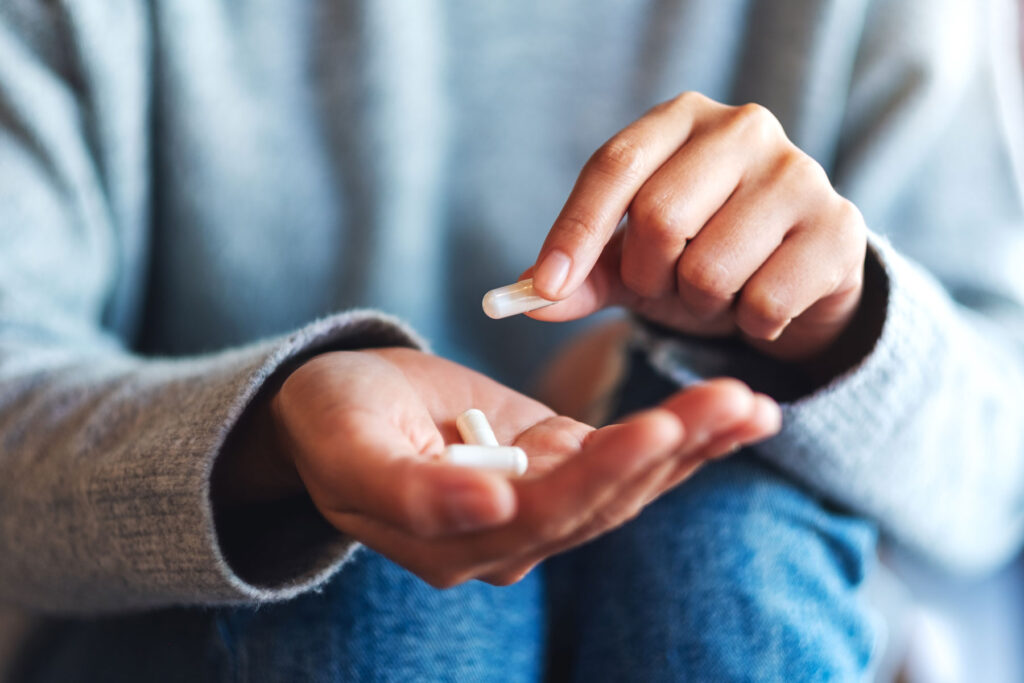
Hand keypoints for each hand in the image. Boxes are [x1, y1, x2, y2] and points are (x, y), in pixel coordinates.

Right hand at [236, 347, 779, 587]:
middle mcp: (510, 534)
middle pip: (605, 500)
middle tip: (736, 401)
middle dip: (671, 450)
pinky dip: (678, 435)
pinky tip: (731, 414)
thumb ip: (410, 491)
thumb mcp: (348, 449)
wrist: (335, 406)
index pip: (544, 515)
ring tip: (752, 405)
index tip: (654, 430)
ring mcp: (538, 500)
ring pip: (628, 481)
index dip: (601, 477)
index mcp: (459, 540)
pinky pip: (624, 455)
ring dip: (691, 444)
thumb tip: (490, 507)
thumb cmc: (330, 422)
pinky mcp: (555, 461)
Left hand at [527, 92, 866, 361]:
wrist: (795, 276)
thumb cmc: (702, 253)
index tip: (544, 286)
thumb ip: (580, 276)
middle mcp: (743, 128)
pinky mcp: (839, 228)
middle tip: (667, 285)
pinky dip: (750, 324)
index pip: (614, 165)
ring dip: (700, 304)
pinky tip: (762, 304)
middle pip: (658, 218)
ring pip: (709, 269)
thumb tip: (525, 302)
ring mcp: (799, 172)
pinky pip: (764, 302)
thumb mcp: (633, 259)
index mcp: (681, 118)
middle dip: (649, 276)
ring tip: (718, 291)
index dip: (573, 231)